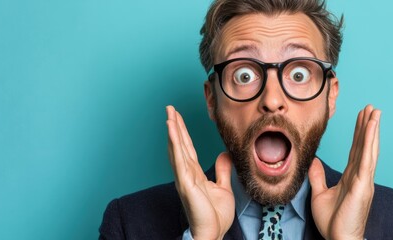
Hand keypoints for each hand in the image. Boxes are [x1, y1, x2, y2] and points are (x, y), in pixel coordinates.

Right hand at [166, 105, 234, 239]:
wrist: (214, 234)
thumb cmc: (215, 216)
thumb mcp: (223, 188)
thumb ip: (222, 170)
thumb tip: (223, 153)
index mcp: (194, 174)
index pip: (187, 148)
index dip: (183, 132)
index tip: (178, 117)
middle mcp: (186, 173)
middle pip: (180, 144)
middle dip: (175, 126)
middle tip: (170, 108)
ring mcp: (184, 177)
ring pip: (177, 149)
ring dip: (173, 130)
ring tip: (169, 114)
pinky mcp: (186, 183)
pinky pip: (179, 159)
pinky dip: (175, 144)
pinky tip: (172, 130)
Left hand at [309, 105, 380, 238]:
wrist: (338, 239)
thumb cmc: (332, 221)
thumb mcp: (320, 194)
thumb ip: (318, 177)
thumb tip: (314, 160)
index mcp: (350, 177)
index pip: (355, 150)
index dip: (357, 133)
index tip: (360, 117)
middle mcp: (359, 176)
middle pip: (363, 146)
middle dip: (366, 126)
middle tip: (369, 108)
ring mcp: (363, 179)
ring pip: (368, 149)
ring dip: (371, 129)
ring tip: (374, 112)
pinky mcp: (363, 185)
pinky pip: (366, 160)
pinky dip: (369, 142)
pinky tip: (372, 128)